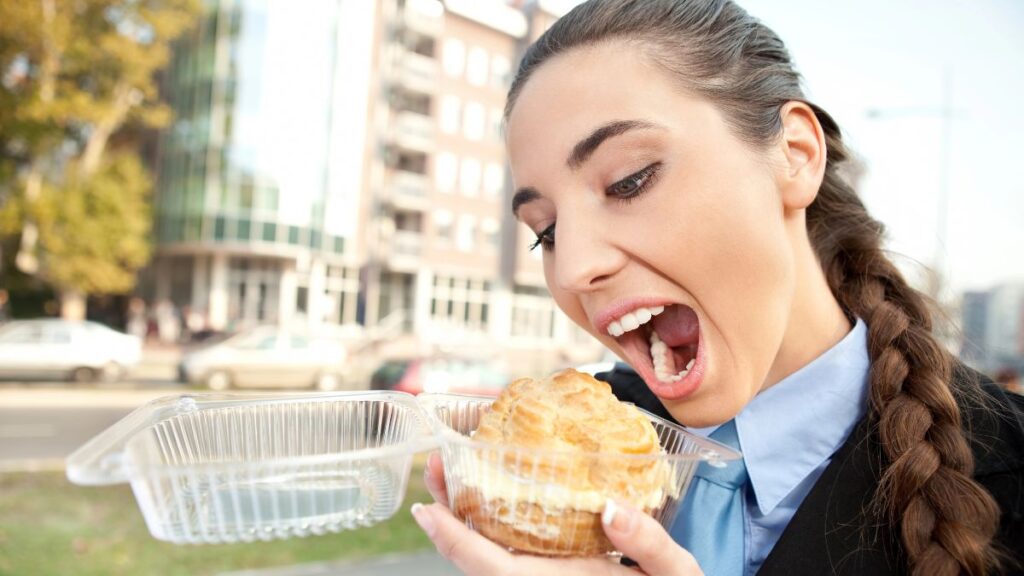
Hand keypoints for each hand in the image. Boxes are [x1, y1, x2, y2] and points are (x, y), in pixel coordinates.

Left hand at [414, 453, 702, 575]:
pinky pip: (511, 557)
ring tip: (450, 475)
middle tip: (433, 468)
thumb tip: (612, 508)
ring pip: (490, 559)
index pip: (493, 568)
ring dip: (464, 521)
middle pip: (478, 562)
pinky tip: (490, 498)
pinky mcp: (556, 574)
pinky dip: (490, 528)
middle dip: (448, 519)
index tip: (424, 509)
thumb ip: (649, 545)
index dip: (453, 540)